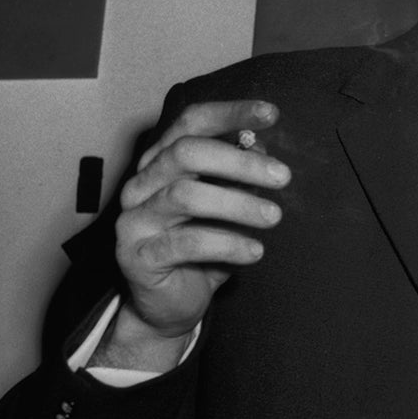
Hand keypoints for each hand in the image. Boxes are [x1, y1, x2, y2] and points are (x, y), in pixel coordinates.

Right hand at [99, 99, 288, 371]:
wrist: (170, 305)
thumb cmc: (203, 247)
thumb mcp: (228, 205)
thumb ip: (239, 175)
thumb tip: (261, 144)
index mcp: (161, 162)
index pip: (190, 122)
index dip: (229, 113)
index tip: (271, 114)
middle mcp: (141, 184)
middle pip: (186, 153)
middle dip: (240, 162)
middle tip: (283, 177)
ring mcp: (133, 219)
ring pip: (185, 196)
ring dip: (238, 204)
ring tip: (274, 217)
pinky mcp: (135, 256)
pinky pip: (186, 243)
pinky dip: (227, 244)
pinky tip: (255, 252)